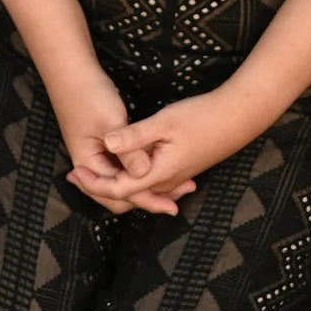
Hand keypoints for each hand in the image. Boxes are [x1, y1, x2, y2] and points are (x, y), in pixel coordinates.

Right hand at [44, 68, 182, 216]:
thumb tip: (147, 174)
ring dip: (143, 185)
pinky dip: (139, 169)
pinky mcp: (104, 144)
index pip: (118, 193)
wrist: (72, 71)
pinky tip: (156, 166)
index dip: (145, 200)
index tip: (171, 206)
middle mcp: (91, 165)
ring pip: (122, 179)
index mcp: (88, 165)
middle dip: (145, 199)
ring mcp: (96, 154)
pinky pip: (123, 165)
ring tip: (172, 189)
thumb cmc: (89, 96)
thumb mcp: (111, 123)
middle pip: (118, 194)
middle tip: (174, 203)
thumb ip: (129, 151)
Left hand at [81, 89, 265, 213]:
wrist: (238, 118)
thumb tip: (106, 143)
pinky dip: (132, 178)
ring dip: (115, 183)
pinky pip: (151, 182)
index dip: (93, 184)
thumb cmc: (201, 116)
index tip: (72, 172)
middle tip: (74, 175)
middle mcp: (166, 181)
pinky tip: (124, 169)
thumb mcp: (163, 122)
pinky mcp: (181, 168)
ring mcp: (175, 177)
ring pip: (139, 189)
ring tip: (92, 172)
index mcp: (159, 173)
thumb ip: (134, 136)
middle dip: (99, 187)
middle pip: (126, 194)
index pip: (118, 189)